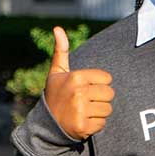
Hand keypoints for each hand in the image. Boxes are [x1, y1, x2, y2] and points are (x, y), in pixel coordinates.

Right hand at [42, 26, 114, 140]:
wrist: (45, 124)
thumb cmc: (55, 94)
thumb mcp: (57, 72)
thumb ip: (61, 50)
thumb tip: (57, 28)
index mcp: (76, 77)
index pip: (107, 78)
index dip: (99, 83)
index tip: (86, 88)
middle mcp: (79, 93)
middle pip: (110, 94)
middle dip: (101, 98)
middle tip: (86, 101)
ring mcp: (80, 111)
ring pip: (108, 109)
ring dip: (99, 112)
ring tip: (84, 111)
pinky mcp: (83, 127)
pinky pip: (102, 124)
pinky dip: (95, 125)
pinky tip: (83, 121)